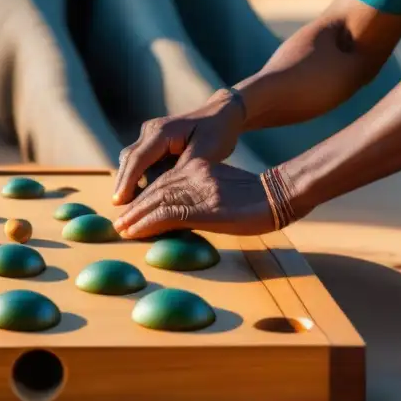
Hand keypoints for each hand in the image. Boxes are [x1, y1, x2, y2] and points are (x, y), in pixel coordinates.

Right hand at [112, 88, 246, 205]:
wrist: (220, 114)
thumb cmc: (217, 132)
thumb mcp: (206, 152)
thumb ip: (184, 170)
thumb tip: (166, 192)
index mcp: (162, 131)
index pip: (138, 158)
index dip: (127, 182)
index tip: (119, 202)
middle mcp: (150, 130)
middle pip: (129, 160)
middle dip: (123, 185)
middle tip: (121, 213)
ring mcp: (149, 135)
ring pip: (132, 161)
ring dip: (130, 183)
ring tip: (131, 209)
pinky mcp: (152, 142)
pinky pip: (140, 161)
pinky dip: (139, 178)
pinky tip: (142, 198)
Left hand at [112, 158, 274, 239]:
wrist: (282, 194)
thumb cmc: (260, 197)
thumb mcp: (226, 188)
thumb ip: (205, 193)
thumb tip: (188, 210)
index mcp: (200, 168)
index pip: (165, 181)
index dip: (145, 196)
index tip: (131, 209)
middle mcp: (195, 174)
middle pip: (157, 190)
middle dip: (135, 207)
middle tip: (118, 222)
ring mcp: (199, 191)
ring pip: (157, 201)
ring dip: (136, 217)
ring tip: (121, 229)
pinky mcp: (205, 208)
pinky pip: (168, 215)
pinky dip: (148, 224)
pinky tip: (135, 233)